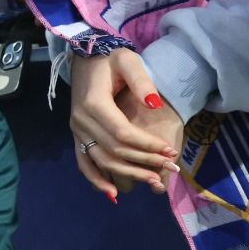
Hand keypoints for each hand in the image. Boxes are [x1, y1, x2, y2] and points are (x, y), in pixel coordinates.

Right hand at [69, 48, 177, 197]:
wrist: (84, 56)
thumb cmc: (110, 59)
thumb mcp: (128, 61)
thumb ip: (142, 81)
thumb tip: (154, 105)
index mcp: (94, 104)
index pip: (123, 133)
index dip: (148, 146)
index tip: (171, 151)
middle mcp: (81, 121)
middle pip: (115, 150)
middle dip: (145, 162)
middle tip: (172, 168)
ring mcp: (77, 130)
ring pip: (102, 160)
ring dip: (128, 174)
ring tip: (154, 181)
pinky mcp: (77, 135)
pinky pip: (84, 162)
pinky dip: (96, 179)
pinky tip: (113, 193)